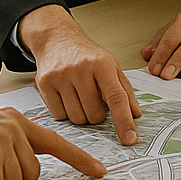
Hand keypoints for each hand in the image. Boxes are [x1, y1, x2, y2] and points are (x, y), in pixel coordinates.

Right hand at [20, 5, 142, 144]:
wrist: (57, 40)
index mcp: (102, 64)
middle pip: (95, 114)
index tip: (130, 139)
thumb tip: (136, 115)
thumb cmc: (87, 56)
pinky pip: (59, 115)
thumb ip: (125, 91)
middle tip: (94, 99)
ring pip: (77, 118)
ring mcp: (61, 76)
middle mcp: (81, 69)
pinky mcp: (44, 83)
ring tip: (80, 96)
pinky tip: (66, 96)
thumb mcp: (111, 67)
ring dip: (82, 115)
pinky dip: (65, 112)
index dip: (124, 121)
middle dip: (98, 114)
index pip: (116, 97)